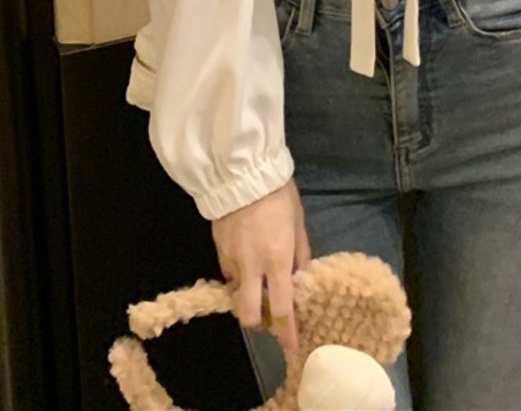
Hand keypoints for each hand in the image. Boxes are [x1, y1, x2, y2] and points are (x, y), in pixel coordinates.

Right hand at [212, 177, 313, 361]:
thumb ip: (300, 254)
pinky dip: (238, 275)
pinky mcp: (218, 250)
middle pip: (249, 314)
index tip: (291, 347)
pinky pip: (228, 274)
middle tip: (269, 314)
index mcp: (278, 260)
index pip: (283, 308)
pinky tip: (246, 261)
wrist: (243, 173)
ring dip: (248, 295)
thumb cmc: (279, 195)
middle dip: (258, 322)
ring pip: (237, 294)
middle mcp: (253, 267)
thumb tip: (302, 279)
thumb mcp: (298, 223)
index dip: (287, 332)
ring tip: (259, 280)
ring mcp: (232, 260)